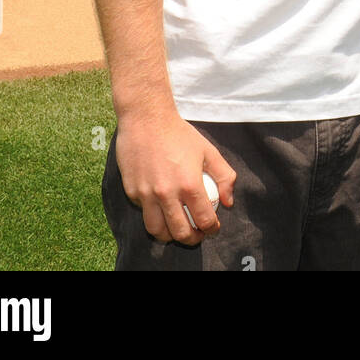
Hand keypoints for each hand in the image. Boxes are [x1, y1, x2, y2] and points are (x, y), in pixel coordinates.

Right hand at [114, 108, 235, 244]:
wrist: (146, 120)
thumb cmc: (180, 134)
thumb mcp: (208, 151)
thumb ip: (224, 176)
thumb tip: (228, 202)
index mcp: (189, 184)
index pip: (203, 219)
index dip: (211, 229)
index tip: (213, 229)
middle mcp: (166, 194)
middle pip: (180, 232)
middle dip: (192, 239)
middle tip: (197, 235)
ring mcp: (146, 195)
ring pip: (157, 230)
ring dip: (170, 236)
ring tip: (178, 231)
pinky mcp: (131, 192)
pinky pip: (144, 213)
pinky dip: (154, 217)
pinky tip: (162, 209)